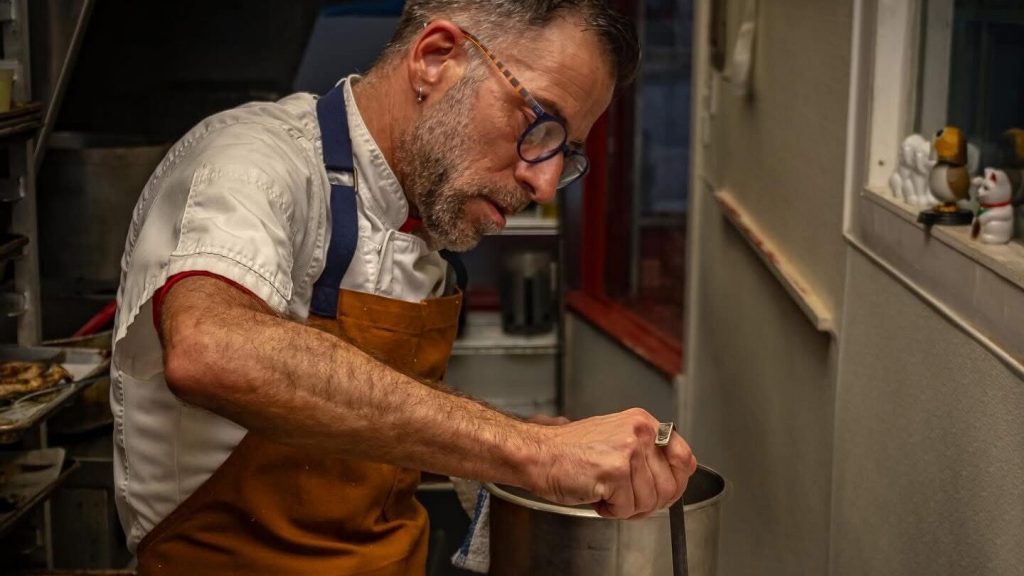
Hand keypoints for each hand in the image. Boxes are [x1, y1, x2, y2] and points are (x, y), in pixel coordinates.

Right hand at [529, 408, 696, 518]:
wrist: (538, 454)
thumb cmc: (569, 450)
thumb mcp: (616, 439)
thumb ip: (646, 454)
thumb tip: (673, 478)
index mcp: (643, 422)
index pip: (685, 458)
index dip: (676, 482)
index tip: (662, 491)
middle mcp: (640, 432)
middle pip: (670, 487)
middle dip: (648, 502)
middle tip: (626, 499)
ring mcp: (629, 450)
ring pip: (649, 501)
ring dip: (626, 507)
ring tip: (606, 493)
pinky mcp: (616, 470)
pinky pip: (627, 508)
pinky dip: (611, 510)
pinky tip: (597, 495)